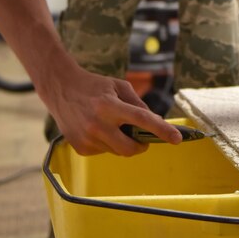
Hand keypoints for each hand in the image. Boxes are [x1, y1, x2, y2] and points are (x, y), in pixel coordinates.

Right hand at [48, 67, 182, 155]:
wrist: (61, 88)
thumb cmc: (94, 85)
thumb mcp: (119, 86)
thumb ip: (138, 104)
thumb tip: (156, 122)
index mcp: (109, 105)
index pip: (141, 120)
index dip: (162, 130)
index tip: (177, 138)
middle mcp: (98, 124)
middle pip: (131, 148)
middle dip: (142, 145)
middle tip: (143, 137)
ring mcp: (87, 138)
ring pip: (118, 151)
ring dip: (123, 142)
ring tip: (113, 125)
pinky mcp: (80, 148)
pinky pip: (104, 152)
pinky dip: (108, 143)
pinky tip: (99, 129)